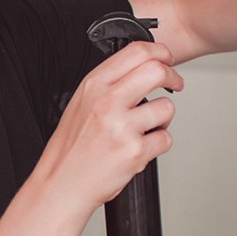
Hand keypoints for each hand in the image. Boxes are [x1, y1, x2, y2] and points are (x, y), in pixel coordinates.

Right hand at [38, 41, 183, 211]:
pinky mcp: (135, 151)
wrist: (61, 183)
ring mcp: (122, 127)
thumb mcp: (82, 103)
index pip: (136, 52)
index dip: (160, 52)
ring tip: (145, 128)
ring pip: (167, 107)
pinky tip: (140, 147)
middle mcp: (107, 102)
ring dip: (163, 118)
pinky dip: (158, 144)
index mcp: (94, 85)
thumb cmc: (72, 147)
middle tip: (174, 84)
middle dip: (173, 76)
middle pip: (157, 71)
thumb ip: (109, 83)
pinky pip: (165, 139)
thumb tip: (142, 67)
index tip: (166, 60)